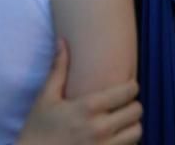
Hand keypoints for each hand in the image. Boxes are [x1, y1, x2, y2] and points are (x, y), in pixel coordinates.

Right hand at [20, 39, 141, 144]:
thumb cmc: (37, 129)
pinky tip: (115, 139)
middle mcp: (100, 128)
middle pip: (137, 111)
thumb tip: (62, 41)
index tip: (126, 86)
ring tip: (122, 123)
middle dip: (132, 106)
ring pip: (137, 132)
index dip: (131, 86)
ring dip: (132, 126)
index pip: (128, 91)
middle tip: (124, 105)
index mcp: (88, 108)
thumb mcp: (45, 98)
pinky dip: (126, 143)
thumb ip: (58, 69)